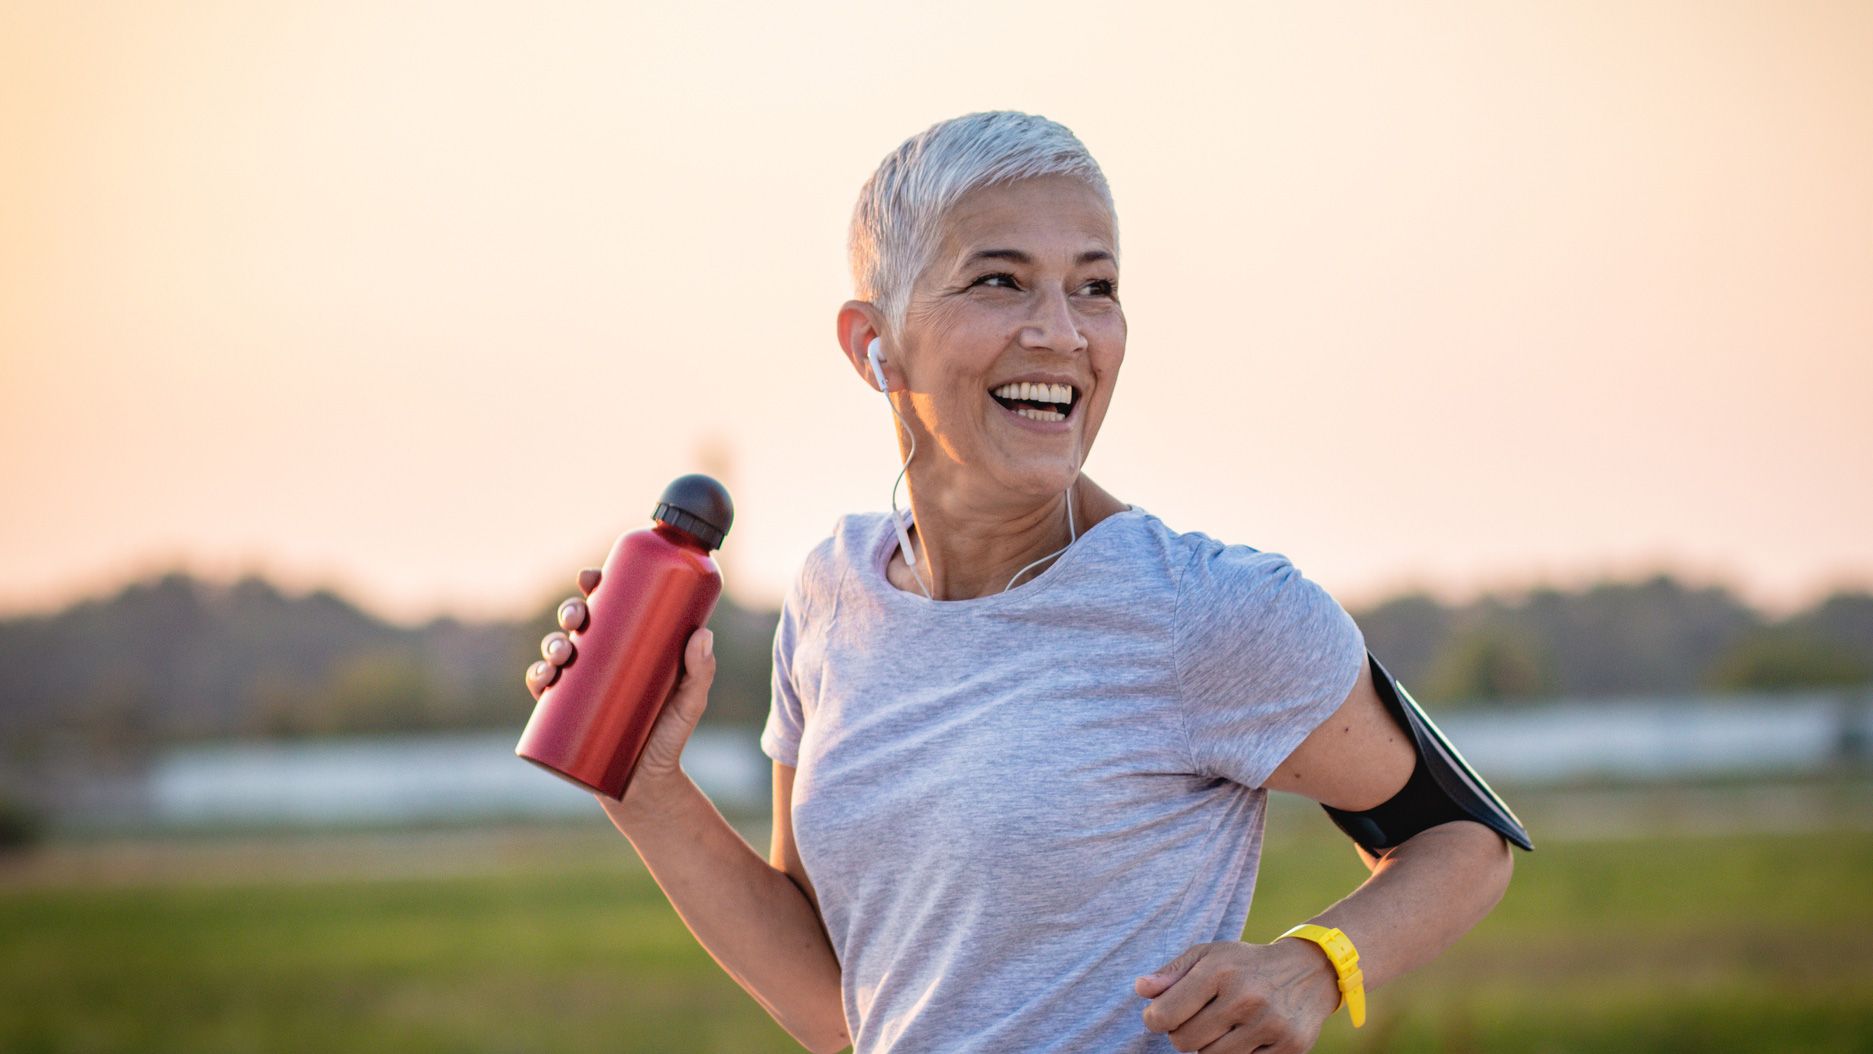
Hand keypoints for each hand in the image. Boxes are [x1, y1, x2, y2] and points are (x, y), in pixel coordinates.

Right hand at [524, 568, 717, 815]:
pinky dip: (537, 677)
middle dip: (570, 611)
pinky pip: (542, 688)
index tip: (591, 577)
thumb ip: (701, 672)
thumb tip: (703, 634)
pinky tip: (543, 676)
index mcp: (627, 645)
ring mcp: (579, 686)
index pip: (607, 606)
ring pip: (556, 651)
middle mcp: (600, 660)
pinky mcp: (563, 714)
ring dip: (551, 642)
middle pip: (578, 624)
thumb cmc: (670, 738)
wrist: (646, 788)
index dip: (593, 586)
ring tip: (564, 651)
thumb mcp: (690, 703)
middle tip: (579, 618)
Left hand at [1134, 939, 1341, 1052]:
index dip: (1156, 1019)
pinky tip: (1246, 1036)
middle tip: (1197, 1019)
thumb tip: (1141, 989)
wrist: (1309, 970)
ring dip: (1209, 1047)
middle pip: (1185, 1042)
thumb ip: (1171, 973)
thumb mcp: (1209, 956)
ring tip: (1222, 1026)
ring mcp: (1269, 1025)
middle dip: (1183, 1034)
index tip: (1162, 1016)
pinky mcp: (1289, 1047)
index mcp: (1219, 971)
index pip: (1164, 1015)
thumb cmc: (1246, 965)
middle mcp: (1245, 998)